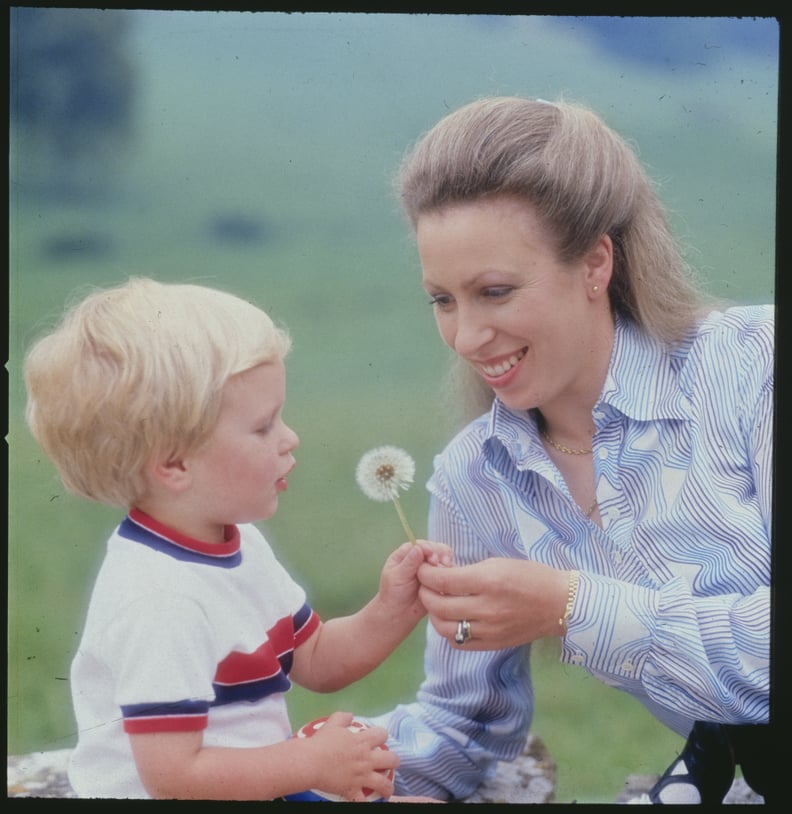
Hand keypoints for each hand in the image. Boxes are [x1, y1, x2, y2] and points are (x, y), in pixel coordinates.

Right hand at [307, 712, 398, 801]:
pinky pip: (363, 801)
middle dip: (394, 761)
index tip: (379, 739)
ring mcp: (362, 776)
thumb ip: (343, 717)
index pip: (382, 734)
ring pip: (384, 784)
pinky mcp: (353, 790)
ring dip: (388, 787)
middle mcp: (367, 758)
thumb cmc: (321, 742)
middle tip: (389, 763)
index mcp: (363, 741)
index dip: (382, 735)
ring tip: (387, 790)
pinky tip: (366, 802)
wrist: (310, 762)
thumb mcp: (333, 723)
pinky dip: (365, 803)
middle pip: (391, 759)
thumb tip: (351, 716)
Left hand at [377, 540, 453, 622]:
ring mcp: (430, 568)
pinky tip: (450, 578)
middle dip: (440, 554)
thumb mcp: (397, 577)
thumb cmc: (393, 594)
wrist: (399, 613)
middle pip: (435, 548)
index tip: (431, 556)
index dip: (427, 548)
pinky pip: (448, 572)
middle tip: (441, 563)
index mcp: (406, 553)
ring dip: (446, 562)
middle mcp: (420, 558)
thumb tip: (419, 547)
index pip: (420, 544)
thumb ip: (409, 562)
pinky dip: (451, 573)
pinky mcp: (439, 579)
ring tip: (446, 568)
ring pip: (443, 559)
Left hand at [417, 558, 569, 649]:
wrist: (560, 604)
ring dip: (434, 615)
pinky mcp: (494, 644)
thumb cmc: (531, 576)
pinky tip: (451, 620)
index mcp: (489, 581)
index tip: (423, 568)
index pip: (444, 581)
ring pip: (445, 628)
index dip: (426, 574)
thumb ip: (469, 571)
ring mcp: (490, 630)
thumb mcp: (498, 563)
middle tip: (425, 585)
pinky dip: (448, 631)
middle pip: (440, 606)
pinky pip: (459, 643)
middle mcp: (487, 608)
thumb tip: (442, 574)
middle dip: (425, 593)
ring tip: (436, 603)